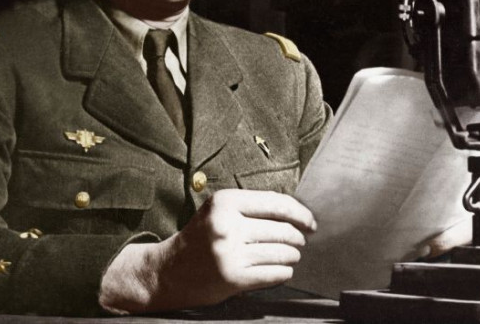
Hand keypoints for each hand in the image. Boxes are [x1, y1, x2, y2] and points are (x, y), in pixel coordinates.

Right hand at [99, 189, 316, 313]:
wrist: (169, 271)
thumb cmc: (200, 237)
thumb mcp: (219, 210)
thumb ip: (251, 207)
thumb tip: (295, 213)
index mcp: (225, 202)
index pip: (276, 203)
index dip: (300, 213)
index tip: (310, 221)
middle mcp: (227, 225)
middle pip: (282, 229)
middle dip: (297, 237)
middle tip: (299, 241)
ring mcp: (230, 253)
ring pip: (282, 252)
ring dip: (292, 255)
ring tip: (290, 254)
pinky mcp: (234, 277)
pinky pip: (275, 273)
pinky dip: (284, 271)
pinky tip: (282, 268)